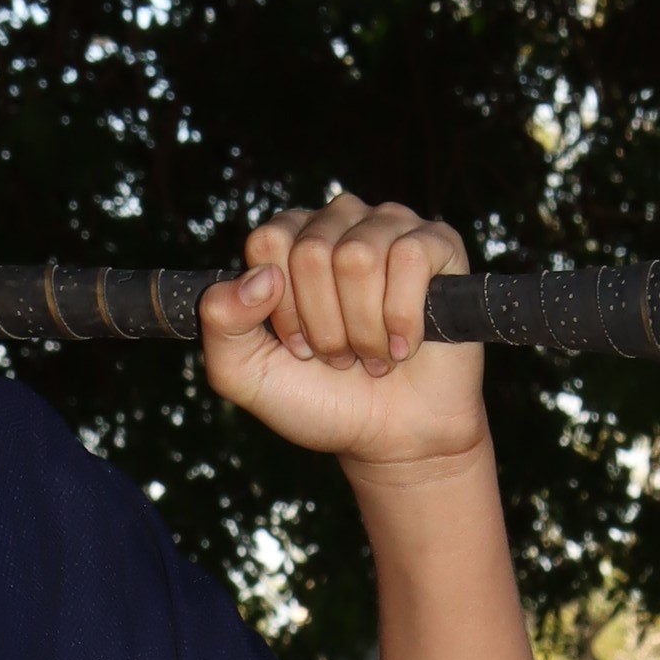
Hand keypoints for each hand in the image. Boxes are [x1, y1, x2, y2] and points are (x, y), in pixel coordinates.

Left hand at [198, 197, 489, 466]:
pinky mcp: (439, 244)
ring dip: (363, 328)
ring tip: (372, 352)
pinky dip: (404, 319)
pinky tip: (405, 345)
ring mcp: (390, 226)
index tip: (298, 346)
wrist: (392, 438)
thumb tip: (259, 277)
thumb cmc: (320, 398)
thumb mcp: (244, 372)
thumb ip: (220, 322)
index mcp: (291, 239)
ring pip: (359, 257)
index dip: (282, 308)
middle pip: (312, 252)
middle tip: (340, 353)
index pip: (268, 243)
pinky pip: (410, 260)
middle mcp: (339, 221)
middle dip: (324, 324)